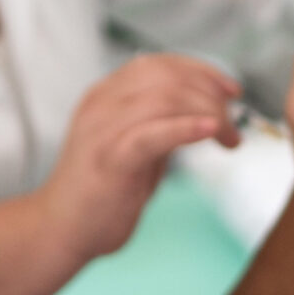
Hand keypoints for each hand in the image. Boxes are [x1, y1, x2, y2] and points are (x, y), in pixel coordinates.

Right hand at [41, 53, 242, 261]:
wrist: (59, 230)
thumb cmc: (100, 193)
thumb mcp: (134, 146)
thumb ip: (160, 124)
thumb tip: (204, 111)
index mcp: (105, 95)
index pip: (159, 63)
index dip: (202, 71)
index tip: (231, 90)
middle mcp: (101, 103)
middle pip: (167, 76)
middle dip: (211, 93)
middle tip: (234, 123)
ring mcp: (102, 129)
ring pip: (166, 98)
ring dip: (209, 113)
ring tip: (228, 137)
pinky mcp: (110, 158)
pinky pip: (154, 133)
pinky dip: (188, 128)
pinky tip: (211, 132)